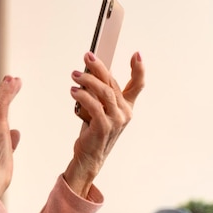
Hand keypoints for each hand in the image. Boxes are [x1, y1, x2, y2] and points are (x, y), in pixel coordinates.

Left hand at [66, 51, 144, 196]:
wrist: (89, 157)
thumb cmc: (93, 132)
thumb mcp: (98, 111)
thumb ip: (98, 95)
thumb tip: (88, 74)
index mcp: (126, 107)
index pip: (137, 86)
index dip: (138, 70)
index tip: (136, 55)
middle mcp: (125, 112)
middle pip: (113, 84)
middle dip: (99, 67)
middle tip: (87, 57)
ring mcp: (116, 120)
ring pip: (105, 92)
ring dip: (88, 80)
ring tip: (75, 75)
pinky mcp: (103, 127)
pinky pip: (94, 106)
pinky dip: (83, 96)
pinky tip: (74, 91)